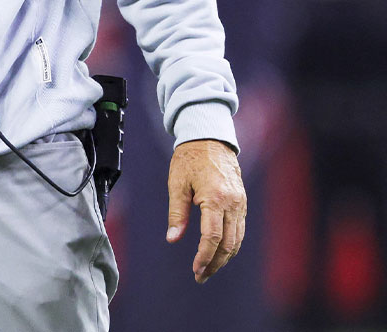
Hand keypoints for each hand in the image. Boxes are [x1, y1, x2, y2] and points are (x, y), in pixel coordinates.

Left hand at [165, 139, 246, 282]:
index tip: (196, 270)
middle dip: (215, 263)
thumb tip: (173, 238)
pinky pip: (240, 229)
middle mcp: (232, 203)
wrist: (210, 139)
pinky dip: (231, 244)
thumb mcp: (177, 184)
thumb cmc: (189, 159)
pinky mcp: (242, 202)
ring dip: (225, 257)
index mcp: (215, 199)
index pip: (212, 237)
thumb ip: (177, 213)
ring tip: (209, 269)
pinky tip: (220, 252)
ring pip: (237, 239)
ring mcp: (240, 203)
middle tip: (201, 276)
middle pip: (228, 243)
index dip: (204, 256)